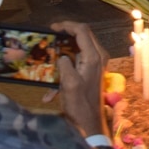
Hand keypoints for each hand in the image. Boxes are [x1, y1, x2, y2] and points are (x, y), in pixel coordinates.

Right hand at [53, 21, 109, 136]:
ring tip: (49, 55)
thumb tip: (62, 57)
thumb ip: (65, 65)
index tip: (52, 28)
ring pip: (80, 46)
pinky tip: (52, 90)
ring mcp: (96, 63)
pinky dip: (65, 67)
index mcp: (94, 56)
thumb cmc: (79, 104)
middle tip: (50, 36)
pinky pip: (78, 60)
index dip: (67, 25)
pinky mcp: (91, 70)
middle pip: (83, 35)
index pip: (82, 30)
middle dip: (66, 33)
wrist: (89, 123)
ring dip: (64, 51)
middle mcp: (98, 56)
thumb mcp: (68, 83)